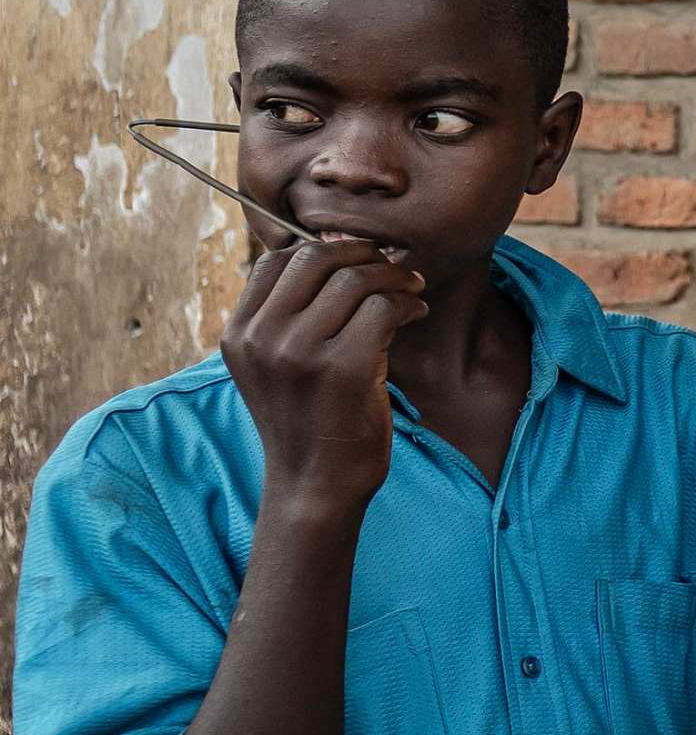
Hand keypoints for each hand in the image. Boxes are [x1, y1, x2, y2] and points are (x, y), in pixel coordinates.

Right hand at [225, 234, 426, 511]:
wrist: (315, 486)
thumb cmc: (309, 420)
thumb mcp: (277, 365)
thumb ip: (291, 316)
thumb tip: (339, 252)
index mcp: (239, 334)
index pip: (276, 260)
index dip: (325, 249)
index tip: (359, 260)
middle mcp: (260, 339)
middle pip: (316, 259)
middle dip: (364, 255)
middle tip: (395, 269)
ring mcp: (297, 353)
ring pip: (355, 279)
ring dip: (394, 279)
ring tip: (411, 294)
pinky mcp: (341, 369)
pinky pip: (383, 308)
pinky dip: (408, 304)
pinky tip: (416, 314)